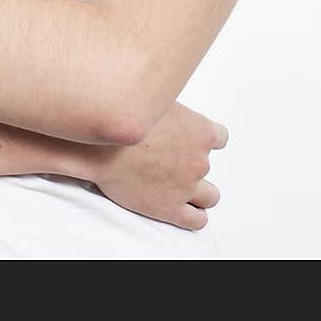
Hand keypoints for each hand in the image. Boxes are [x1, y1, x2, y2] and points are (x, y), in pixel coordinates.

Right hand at [83, 102, 227, 230]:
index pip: (221, 137)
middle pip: (208, 166)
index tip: (190, 140)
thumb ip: (174, 110)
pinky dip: (194, 215)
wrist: (99, 146)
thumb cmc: (124, 119)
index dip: (203, 138)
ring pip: (211, 196)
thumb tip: (173, 107)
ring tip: (179, 186)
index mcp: (201, 132)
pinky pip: (198, 220)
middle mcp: (199, 160)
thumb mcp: (157, 100)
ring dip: (198, 192)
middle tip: (169, 160)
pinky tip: (182, 207)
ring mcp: (187, 187)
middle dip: (191, 164)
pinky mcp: (172, 209)